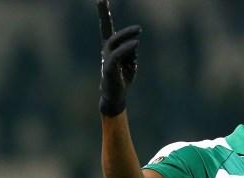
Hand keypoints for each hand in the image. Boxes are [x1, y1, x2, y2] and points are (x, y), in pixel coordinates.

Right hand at [97, 0, 140, 115]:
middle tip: (131, 21)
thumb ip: (131, 52)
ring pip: (114, 42)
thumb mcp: (131, 63)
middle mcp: (106, 51)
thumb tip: (133, 43)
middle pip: (108, 32)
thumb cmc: (123, 79)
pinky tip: (136, 43)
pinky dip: (127, 48)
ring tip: (139, 31)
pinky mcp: (109, 68)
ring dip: (126, 35)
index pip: (106, 28)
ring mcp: (106, 59)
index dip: (104, 14)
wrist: (116, 96)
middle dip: (108, 19)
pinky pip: (117, 55)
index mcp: (111, 48)